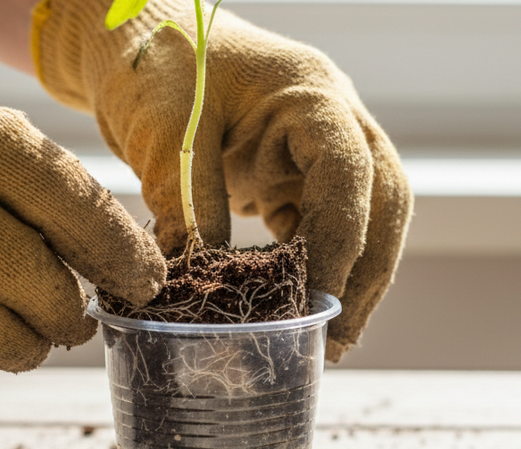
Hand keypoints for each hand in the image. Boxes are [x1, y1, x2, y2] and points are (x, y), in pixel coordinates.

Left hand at [34, 0, 412, 359]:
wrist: (137, 35)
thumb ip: (188, 200)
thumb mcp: (165, 128)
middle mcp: (334, 120)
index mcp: (311, 93)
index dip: (342, 240)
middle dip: (367, 274)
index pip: (350, 172)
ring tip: (328, 340)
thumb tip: (197, 282)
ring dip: (351, 278)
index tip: (318, 298)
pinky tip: (299, 308)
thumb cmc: (152, 59)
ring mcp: (319, 149)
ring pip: (364, 219)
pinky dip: (317, 268)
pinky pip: (323, 226)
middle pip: (383, 202)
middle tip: (338, 340)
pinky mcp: (296, 174)